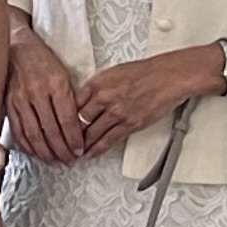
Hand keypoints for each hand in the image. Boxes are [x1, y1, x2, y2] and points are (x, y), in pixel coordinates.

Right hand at [6, 34, 91, 166]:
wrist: (18, 48)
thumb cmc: (45, 61)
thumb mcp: (65, 75)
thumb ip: (70, 100)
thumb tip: (78, 126)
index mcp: (56, 85)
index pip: (67, 120)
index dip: (74, 139)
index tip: (80, 151)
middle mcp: (38, 93)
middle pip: (51, 131)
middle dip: (62, 150)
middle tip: (69, 160)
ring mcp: (21, 100)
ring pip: (34, 134)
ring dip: (46, 152)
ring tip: (55, 161)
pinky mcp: (9, 104)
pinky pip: (18, 130)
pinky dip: (27, 145)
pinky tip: (35, 152)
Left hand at [71, 46, 226, 154]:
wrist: (169, 76)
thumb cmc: (144, 72)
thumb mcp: (112, 73)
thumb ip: (96, 87)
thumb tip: (82, 100)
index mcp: (97, 83)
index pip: (71, 103)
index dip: (63, 117)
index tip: (57, 125)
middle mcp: (104, 97)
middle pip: (78, 120)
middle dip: (69, 134)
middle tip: (61, 143)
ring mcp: (117, 112)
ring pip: (92, 132)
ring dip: (81, 145)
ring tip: (73, 152)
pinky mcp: (130, 123)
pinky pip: (109, 140)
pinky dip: (97, 149)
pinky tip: (90, 154)